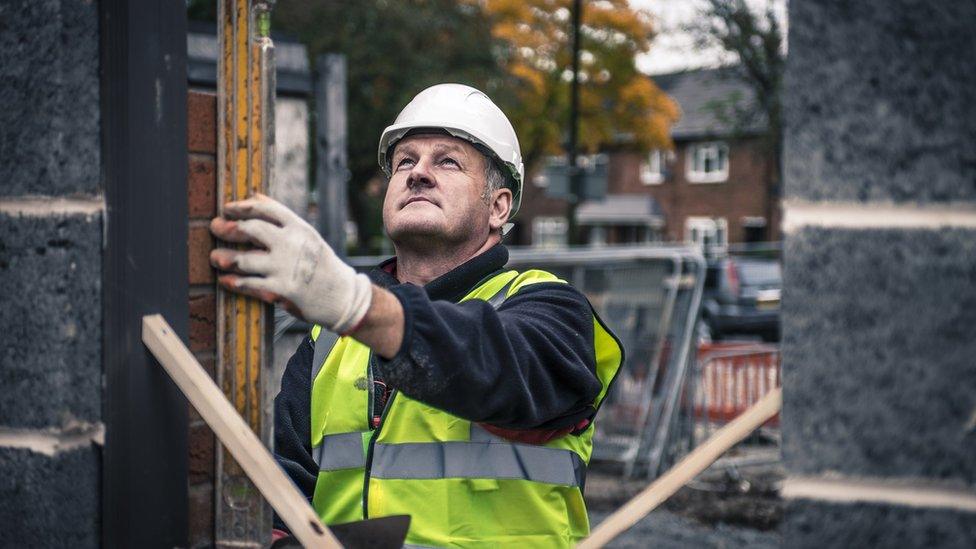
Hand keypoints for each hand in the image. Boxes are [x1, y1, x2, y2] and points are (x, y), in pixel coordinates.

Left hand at [209, 194, 372, 333]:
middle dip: (228, 228)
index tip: (227, 209)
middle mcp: (292, 244)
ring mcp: (287, 267)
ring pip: (244, 259)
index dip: (242, 206)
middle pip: (251, 229)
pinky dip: (234, 282)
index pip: (265, 209)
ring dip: (225, 257)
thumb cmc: (321, 264)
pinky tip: (225, 280)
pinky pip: (250, 284)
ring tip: (215, 257)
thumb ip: (282, 220)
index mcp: (299, 227)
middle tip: (215, 228)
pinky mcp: (283, 290)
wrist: (344, 296)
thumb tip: (254, 195)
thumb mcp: (308, 237)